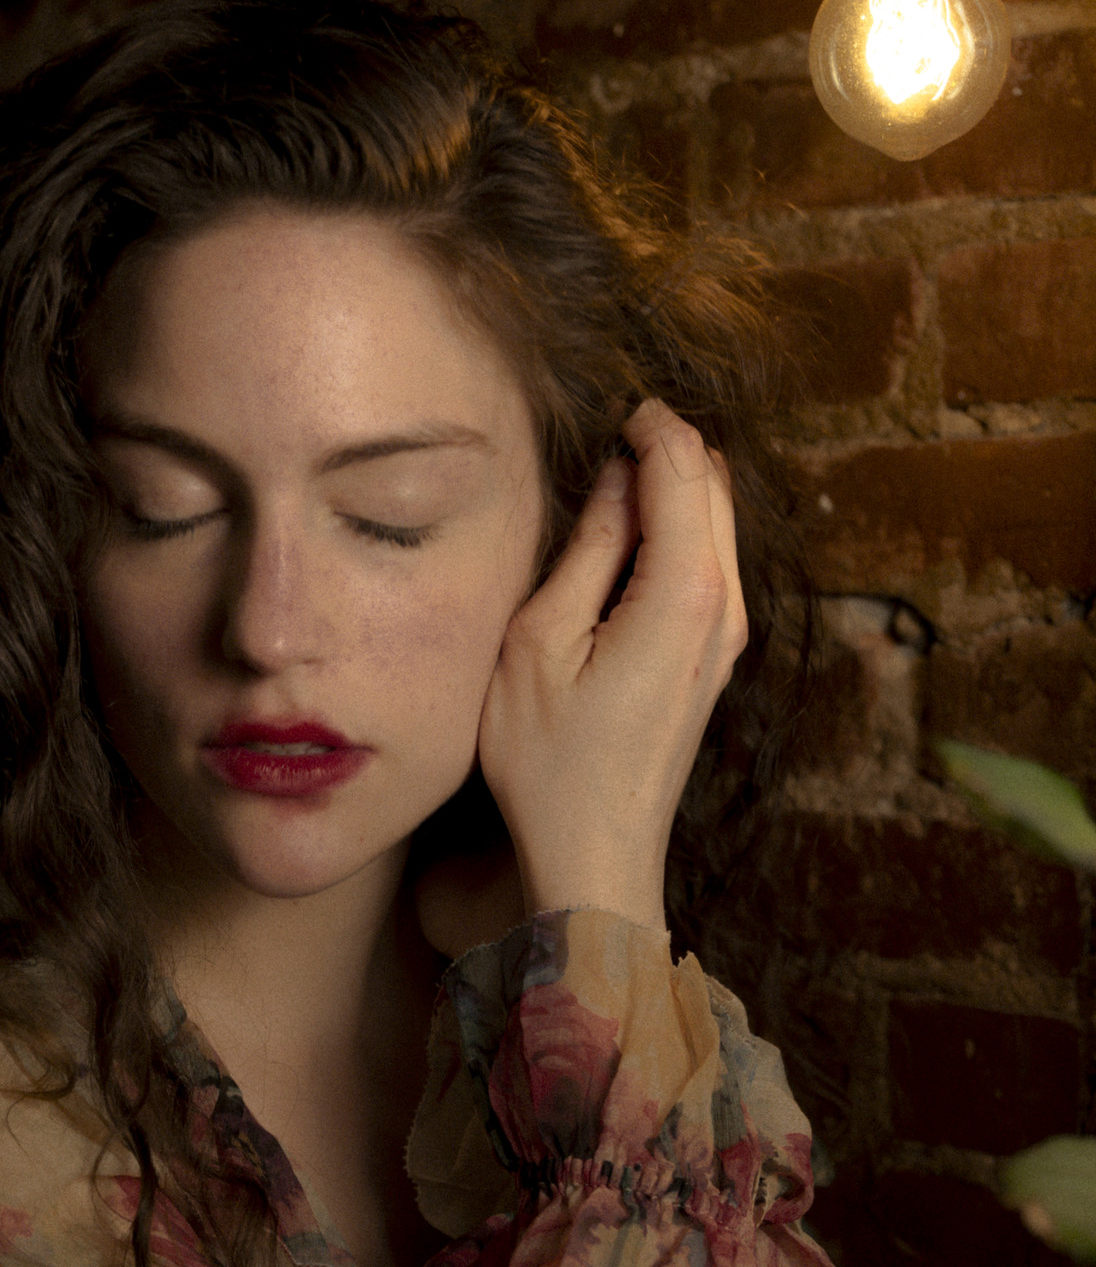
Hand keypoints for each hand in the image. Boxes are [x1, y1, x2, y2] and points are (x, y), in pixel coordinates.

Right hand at [475, 398, 747, 932]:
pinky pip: (710, 564)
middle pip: (714, 486)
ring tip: (613, 480)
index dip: (648, 425)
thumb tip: (615, 479)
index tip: (608, 410)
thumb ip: (587, 549)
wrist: (595, 856)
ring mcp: (727, 636)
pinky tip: (630, 540)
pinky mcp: (713, 659)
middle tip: (606, 435)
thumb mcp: (539, 644)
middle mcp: (725, 606)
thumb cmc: (551, 763)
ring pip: (719, 524)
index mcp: (684, 592)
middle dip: (667, 448)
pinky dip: (679, 533)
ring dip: (675, 490)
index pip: (682, 467)